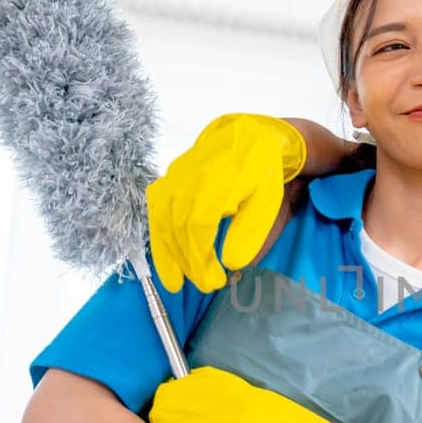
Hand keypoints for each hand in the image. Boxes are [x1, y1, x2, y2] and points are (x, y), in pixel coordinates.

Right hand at [146, 114, 306, 292]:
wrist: (245, 137)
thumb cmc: (260, 173)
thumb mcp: (266, 201)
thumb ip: (250, 231)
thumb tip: (232, 264)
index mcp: (216, 182)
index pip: (198, 226)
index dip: (201, 258)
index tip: (213, 282)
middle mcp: (188, 178)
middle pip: (178, 227)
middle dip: (188, 262)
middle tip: (204, 285)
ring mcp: (173, 178)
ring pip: (162, 222)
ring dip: (168, 255)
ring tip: (177, 282)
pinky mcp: (166, 182)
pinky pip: (155, 214)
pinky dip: (158, 240)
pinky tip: (165, 262)